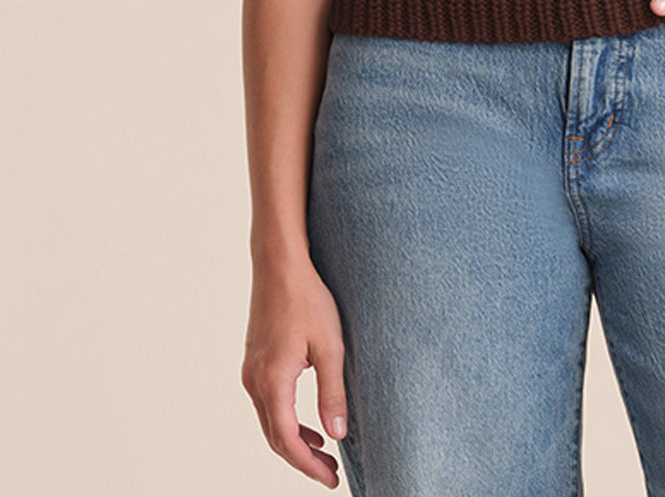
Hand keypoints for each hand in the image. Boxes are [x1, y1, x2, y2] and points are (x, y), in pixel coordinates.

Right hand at [242, 257, 347, 487]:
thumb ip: (332, 393)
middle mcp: (255, 382)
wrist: (279, 264)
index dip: (309, 466)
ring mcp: (251, 371)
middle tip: (331, 473)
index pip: (288, 441)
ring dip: (295, 442)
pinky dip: (287, 421)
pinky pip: (268, 404)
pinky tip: (308, 424)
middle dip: (303, 460)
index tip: (331, 479)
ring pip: (270, 422)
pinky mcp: (255, 361)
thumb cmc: (307, 299)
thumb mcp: (330, 346)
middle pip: (275, 437)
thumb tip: (338, 435)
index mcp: (272, 382)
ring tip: (323, 453)